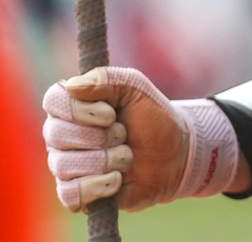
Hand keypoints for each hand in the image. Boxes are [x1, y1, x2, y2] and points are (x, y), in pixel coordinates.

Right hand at [42, 67, 238, 211]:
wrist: (176, 153)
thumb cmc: (153, 117)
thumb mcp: (137, 88)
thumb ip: (108, 79)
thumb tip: (73, 86)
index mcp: (71, 106)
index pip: (54, 100)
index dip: (82, 109)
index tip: (111, 112)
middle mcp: (61, 135)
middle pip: (58, 134)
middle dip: (103, 136)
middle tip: (124, 134)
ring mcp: (66, 166)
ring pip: (67, 165)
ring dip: (109, 159)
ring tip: (127, 156)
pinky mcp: (76, 194)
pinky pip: (72, 193)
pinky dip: (103, 184)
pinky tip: (119, 178)